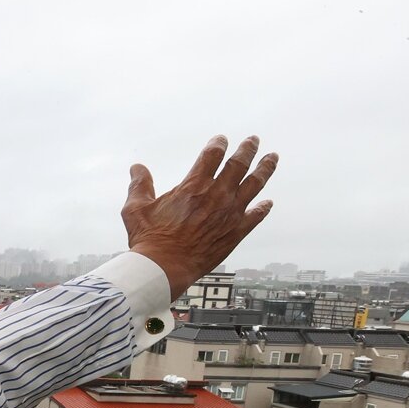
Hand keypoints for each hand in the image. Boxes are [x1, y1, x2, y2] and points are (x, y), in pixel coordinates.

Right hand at [122, 135, 277, 298]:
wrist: (164, 268)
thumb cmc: (150, 239)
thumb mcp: (136, 208)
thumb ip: (139, 185)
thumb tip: (137, 167)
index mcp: (193, 186)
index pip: (212, 155)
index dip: (218, 143)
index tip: (221, 139)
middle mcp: (217, 195)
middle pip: (239, 164)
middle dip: (247, 149)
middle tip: (253, 140)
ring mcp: (230, 213)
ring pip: (254, 184)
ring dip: (265, 169)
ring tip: (272, 158)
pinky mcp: (236, 232)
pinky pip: (256, 216)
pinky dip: (263, 208)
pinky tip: (268, 204)